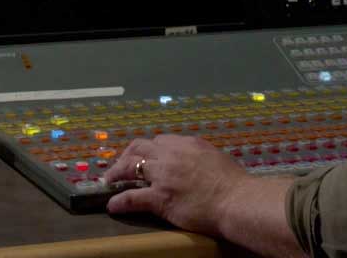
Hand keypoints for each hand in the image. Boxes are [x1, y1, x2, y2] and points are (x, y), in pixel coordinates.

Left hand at [100, 134, 247, 232]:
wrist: (236, 200)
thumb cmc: (234, 183)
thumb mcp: (217, 158)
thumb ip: (201, 156)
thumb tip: (198, 161)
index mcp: (187, 144)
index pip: (160, 141)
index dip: (148, 149)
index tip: (144, 156)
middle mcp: (172, 155)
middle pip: (139, 148)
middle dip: (126, 155)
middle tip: (120, 165)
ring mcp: (163, 175)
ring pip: (131, 167)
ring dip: (117, 173)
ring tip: (109, 181)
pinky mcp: (160, 197)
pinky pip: (132, 197)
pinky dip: (120, 201)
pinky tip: (112, 205)